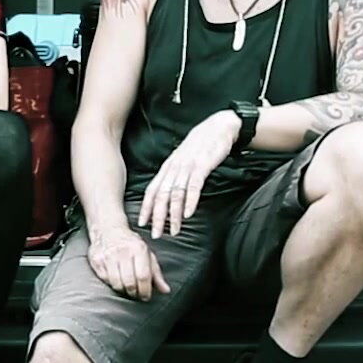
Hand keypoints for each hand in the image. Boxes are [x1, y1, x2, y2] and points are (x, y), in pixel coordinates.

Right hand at [87, 225, 171, 301]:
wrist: (108, 230)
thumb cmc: (130, 244)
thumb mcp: (147, 255)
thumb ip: (156, 274)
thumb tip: (166, 290)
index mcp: (138, 248)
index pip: (143, 276)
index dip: (145, 290)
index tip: (146, 296)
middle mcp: (123, 251)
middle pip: (129, 282)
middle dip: (134, 293)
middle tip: (136, 294)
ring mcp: (108, 255)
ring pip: (116, 283)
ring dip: (123, 290)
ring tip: (127, 288)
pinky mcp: (97, 260)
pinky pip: (105, 280)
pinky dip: (112, 283)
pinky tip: (116, 279)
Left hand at [137, 110, 239, 237]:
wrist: (219, 127)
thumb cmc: (201, 146)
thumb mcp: (183, 160)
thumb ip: (175, 175)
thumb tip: (167, 193)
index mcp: (168, 167)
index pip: (152, 190)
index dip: (146, 207)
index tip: (142, 223)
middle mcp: (174, 167)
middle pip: (161, 195)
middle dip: (157, 217)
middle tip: (156, 234)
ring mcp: (187, 166)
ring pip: (175, 194)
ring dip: (174, 215)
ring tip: (174, 230)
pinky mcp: (202, 166)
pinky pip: (193, 186)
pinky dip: (190, 201)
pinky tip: (188, 214)